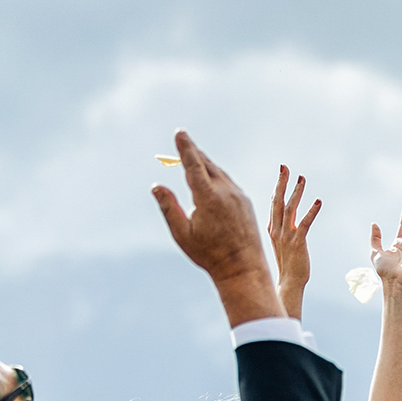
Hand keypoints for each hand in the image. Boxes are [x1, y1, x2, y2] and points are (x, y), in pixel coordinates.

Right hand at [151, 130, 282, 326]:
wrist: (244, 268)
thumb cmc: (210, 255)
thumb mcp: (183, 235)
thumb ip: (169, 208)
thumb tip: (156, 186)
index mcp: (208, 198)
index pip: (194, 166)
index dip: (185, 148)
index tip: (180, 132)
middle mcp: (226, 192)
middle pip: (206, 164)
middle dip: (192, 152)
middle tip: (182, 141)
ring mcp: (238, 195)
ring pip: (218, 172)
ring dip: (204, 163)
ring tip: (192, 157)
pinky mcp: (245, 201)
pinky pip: (227, 181)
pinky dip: (215, 175)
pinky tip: (209, 177)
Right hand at [267, 166, 320, 319]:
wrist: (289, 284)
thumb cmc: (288, 265)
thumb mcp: (282, 244)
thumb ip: (282, 230)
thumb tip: (286, 220)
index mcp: (272, 229)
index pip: (274, 204)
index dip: (277, 187)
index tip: (281, 172)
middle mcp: (277, 230)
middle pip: (278, 202)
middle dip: (282, 183)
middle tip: (285, 167)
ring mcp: (286, 237)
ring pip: (290, 209)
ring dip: (297, 193)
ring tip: (302, 178)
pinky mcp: (297, 244)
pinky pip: (305, 224)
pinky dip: (311, 212)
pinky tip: (318, 202)